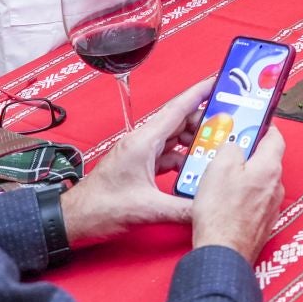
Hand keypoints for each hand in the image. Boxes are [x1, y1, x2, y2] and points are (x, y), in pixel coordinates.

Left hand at [58, 80, 211, 244]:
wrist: (74, 220)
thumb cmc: (100, 209)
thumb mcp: (147, 210)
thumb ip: (182, 209)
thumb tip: (208, 209)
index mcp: (143, 142)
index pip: (177, 109)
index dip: (199, 93)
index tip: (218, 81)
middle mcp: (141, 142)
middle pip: (179, 122)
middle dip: (204, 121)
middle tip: (229, 122)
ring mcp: (139, 153)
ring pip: (173, 139)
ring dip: (193, 141)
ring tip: (216, 146)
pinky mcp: (137, 166)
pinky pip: (166, 154)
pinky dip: (181, 157)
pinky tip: (193, 168)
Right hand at [191, 125, 285, 259]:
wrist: (222, 253)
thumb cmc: (221, 213)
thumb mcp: (219, 167)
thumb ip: (230, 148)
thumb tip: (234, 146)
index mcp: (269, 168)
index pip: (276, 137)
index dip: (265, 126)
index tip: (254, 120)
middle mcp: (275, 187)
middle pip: (266, 160)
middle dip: (248, 152)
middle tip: (227, 148)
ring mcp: (270, 207)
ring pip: (258, 181)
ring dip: (243, 175)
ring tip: (218, 176)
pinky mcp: (261, 224)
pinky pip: (253, 200)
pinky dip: (241, 195)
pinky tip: (223, 200)